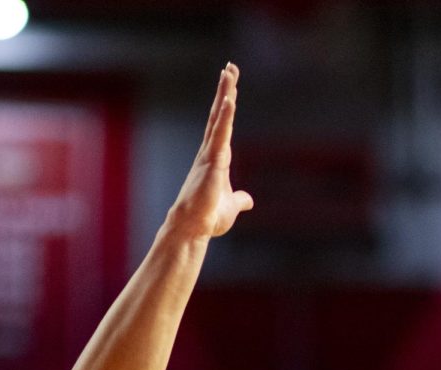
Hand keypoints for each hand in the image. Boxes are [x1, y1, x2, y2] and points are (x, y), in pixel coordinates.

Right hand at [166, 63, 253, 240]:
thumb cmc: (206, 219)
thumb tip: (248, 200)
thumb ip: (239, 199)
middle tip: (229, 68)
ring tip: (229, 73)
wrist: (192, 229)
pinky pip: (220, 135)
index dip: (226, 106)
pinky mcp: (212, 162)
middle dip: (224, 90)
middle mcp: (210, 153)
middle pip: (218, 115)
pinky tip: (230, 100)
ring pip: (218, 119)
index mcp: (215, 159)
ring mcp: (209, 156)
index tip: (230, 86)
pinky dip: (225, 117)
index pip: (222, 127)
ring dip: (224, 94)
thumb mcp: (230, 206)